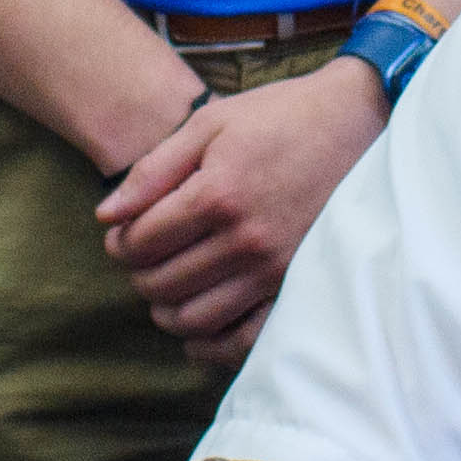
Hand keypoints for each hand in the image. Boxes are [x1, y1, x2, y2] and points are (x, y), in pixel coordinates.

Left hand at [94, 59, 388, 360]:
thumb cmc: (277, 116)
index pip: (141, 242)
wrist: (355, 121)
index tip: (121, 234)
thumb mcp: (208, 125)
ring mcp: (274, 268)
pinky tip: (194, 330)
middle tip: (141, 257)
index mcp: (216, 195)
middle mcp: (244, 239)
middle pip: (161, 283)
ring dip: (165, 307)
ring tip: (164, 285)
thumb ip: (153, 171)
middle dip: (138, 273)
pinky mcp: (296, 283)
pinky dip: (209, 344)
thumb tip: (105, 216)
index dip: (119, 242)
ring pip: (193, 317)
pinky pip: (243, 338)